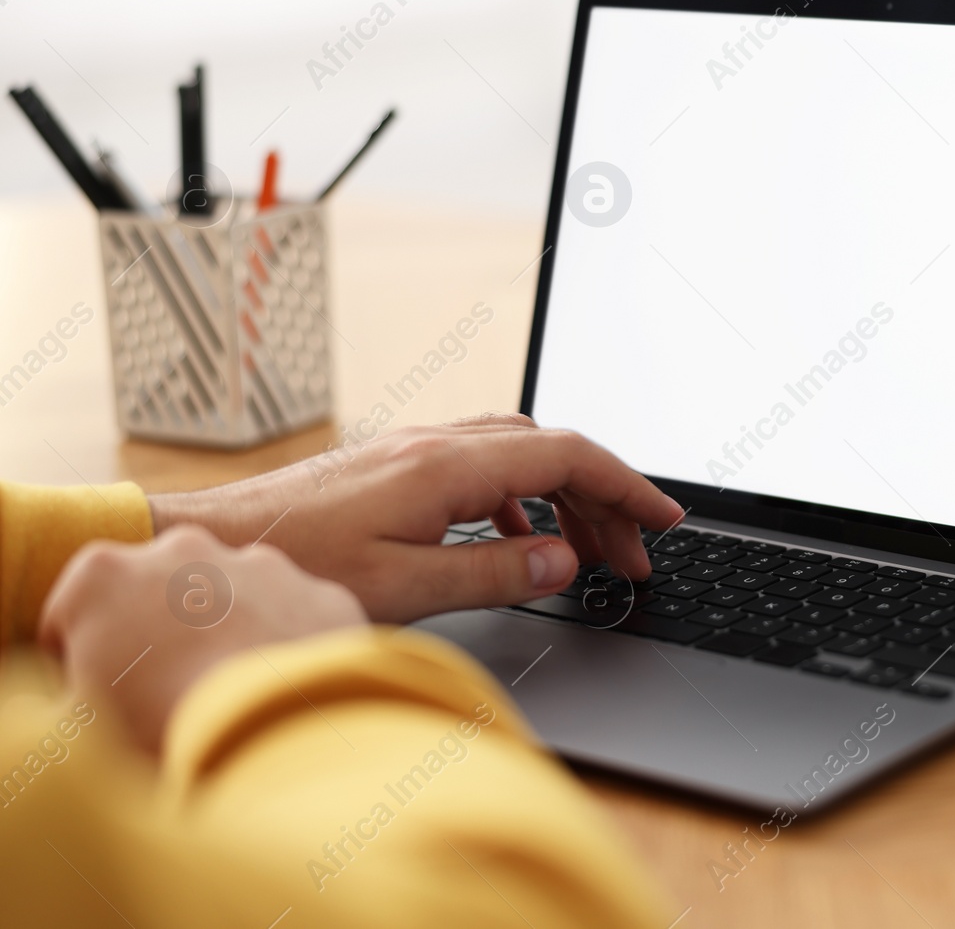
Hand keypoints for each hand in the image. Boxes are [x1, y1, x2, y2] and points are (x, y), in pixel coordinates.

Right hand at [38, 525, 366, 752]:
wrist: (274, 734)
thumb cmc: (157, 728)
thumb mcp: (75, 725)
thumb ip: (63, 701)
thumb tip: (52, 710)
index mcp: (102, 575)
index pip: (71, 620)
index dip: (78, 666)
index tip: (98, 702)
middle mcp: (183, 548)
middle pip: (156, 596)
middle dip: (158, 636)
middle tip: (168, 697)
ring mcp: (260, 564)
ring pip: (233, 599)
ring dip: (228, 635)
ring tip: (230, 698)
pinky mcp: (318, 592)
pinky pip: (296, 620)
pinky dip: (289, 650)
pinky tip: (283, 695)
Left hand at [146, 415, 684, 623]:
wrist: (211, 545)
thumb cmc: (291, 568)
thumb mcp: (401, 587)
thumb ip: (492, 573)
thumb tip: (562, 562)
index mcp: (446, 467)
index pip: (566, 457)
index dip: (625, 487)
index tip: (663, 519)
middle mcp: (436, 444)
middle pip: (551, 451)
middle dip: (604, 499)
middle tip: (634, 556)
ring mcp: (416, 450)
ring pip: (520, 454)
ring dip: (565, 498)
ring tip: (587, 554)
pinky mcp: (398, 466)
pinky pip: (486, 466)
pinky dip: (523, 498)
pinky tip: (519, 540)